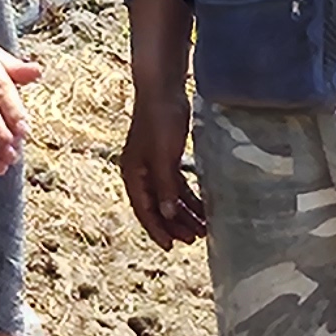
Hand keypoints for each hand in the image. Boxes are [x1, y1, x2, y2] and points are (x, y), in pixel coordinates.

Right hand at [118, 87, 206, 246]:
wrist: (163, 89)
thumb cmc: (160, 120)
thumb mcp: (164, 157)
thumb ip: (165, 186)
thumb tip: (167, 215)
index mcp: (133, 174)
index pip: (144, 209)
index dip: (157, 229)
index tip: (171, 247)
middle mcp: (140, 173)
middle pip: (157, 207)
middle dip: (174, 225)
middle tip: (193, 240)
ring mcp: (153, 166)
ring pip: (168, 197)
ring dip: (184, 213)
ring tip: (202, 228)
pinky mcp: (166, 157)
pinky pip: (177, 185)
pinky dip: (188, 197)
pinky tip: (203, 207)